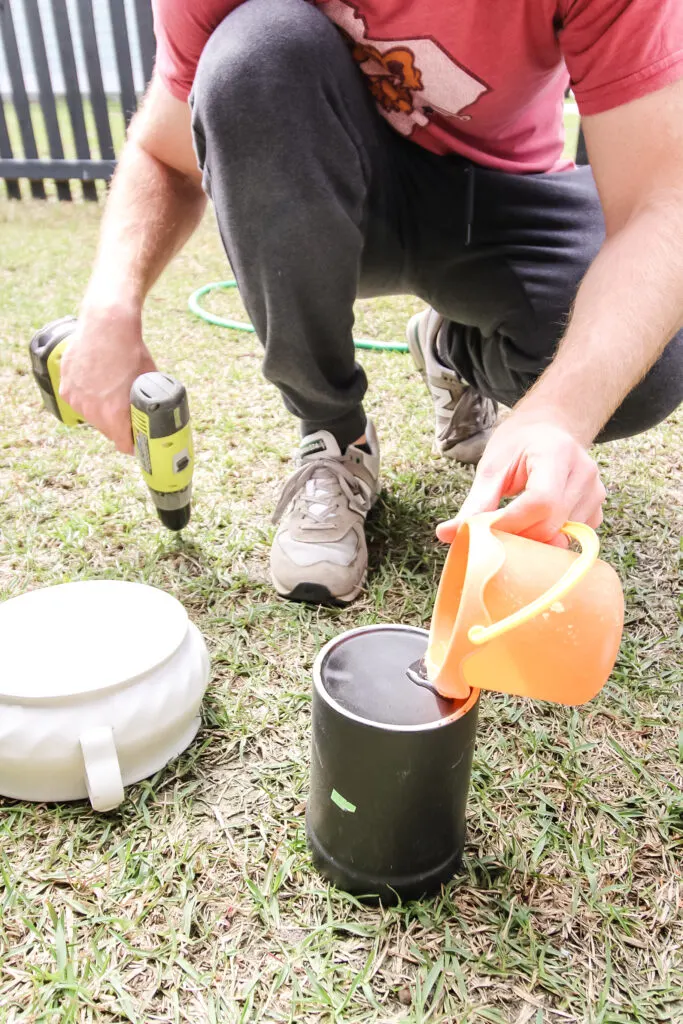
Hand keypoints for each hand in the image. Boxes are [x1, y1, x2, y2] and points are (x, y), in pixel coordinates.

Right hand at [59, 304, 155, 453]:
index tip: (137, 440)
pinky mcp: (66, 387)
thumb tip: (154, 415)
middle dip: (118, 425)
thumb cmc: (130, 351)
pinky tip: (97, 382)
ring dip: (101, 410)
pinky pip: (79, 401)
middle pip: (107, 430)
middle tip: (127, 412)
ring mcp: (76, 399)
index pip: (123, 445)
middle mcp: (92, 411)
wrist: (107, 326)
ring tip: (111, 392)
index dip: (133, 444)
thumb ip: (149, 404)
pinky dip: (87, 396)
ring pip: (92, 416)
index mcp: (114, 414)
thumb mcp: (149, 381)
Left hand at [437, 414, 605, 546]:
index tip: (486, 531)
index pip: (540, 501)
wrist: (549, 429)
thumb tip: (446, 534)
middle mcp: (583, 473)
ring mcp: (595, 492)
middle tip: (495, 535)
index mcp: (557, 453)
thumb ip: (475, 504)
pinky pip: (571, 537)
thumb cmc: (519, 444)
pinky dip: (549, 539)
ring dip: (533, 542)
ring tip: (513, 528)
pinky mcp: (597, 509)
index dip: (513, 524)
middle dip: (519, 538)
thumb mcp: (492, 467)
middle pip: (552, 524)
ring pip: (562, 536)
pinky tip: (534, 525)